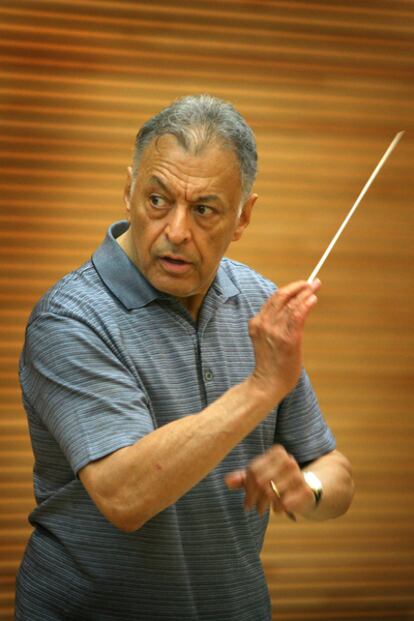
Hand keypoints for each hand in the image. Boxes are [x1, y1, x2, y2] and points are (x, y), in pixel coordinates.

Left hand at [225, 445, 315, 517]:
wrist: (305, 489)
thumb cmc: (277, 481)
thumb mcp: (259, 477)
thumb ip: (243, 478)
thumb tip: (227, 481)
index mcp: (276, 452)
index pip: (253, 470)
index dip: (246, 487)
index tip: (246, 500)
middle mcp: (288, 460)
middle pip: (261, 481)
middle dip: (253, 497)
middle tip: (250, 508)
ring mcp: (299, 474)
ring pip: (273, 491)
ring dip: (265, 504)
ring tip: (262, 510)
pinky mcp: (306, 490)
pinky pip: (286, 501)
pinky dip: (278, 507)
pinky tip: (277, 510)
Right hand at [248, 279, 320, 401]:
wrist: (267, 383)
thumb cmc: (270, 363)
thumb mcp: (265, 339)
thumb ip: (273, 324)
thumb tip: (292, 310)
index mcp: (256, 322)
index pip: (274, 299)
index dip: (289, 289)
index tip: (301, 285)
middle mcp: (264, 323)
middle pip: (281, 297)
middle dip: (298, 286)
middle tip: (312, 282)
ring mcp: (275, 330)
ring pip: (291, 304)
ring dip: (305, 293)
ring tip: (315, 287)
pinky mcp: (288, 338)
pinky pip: (297, 316)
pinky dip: (306, 304)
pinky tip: (313, 299)